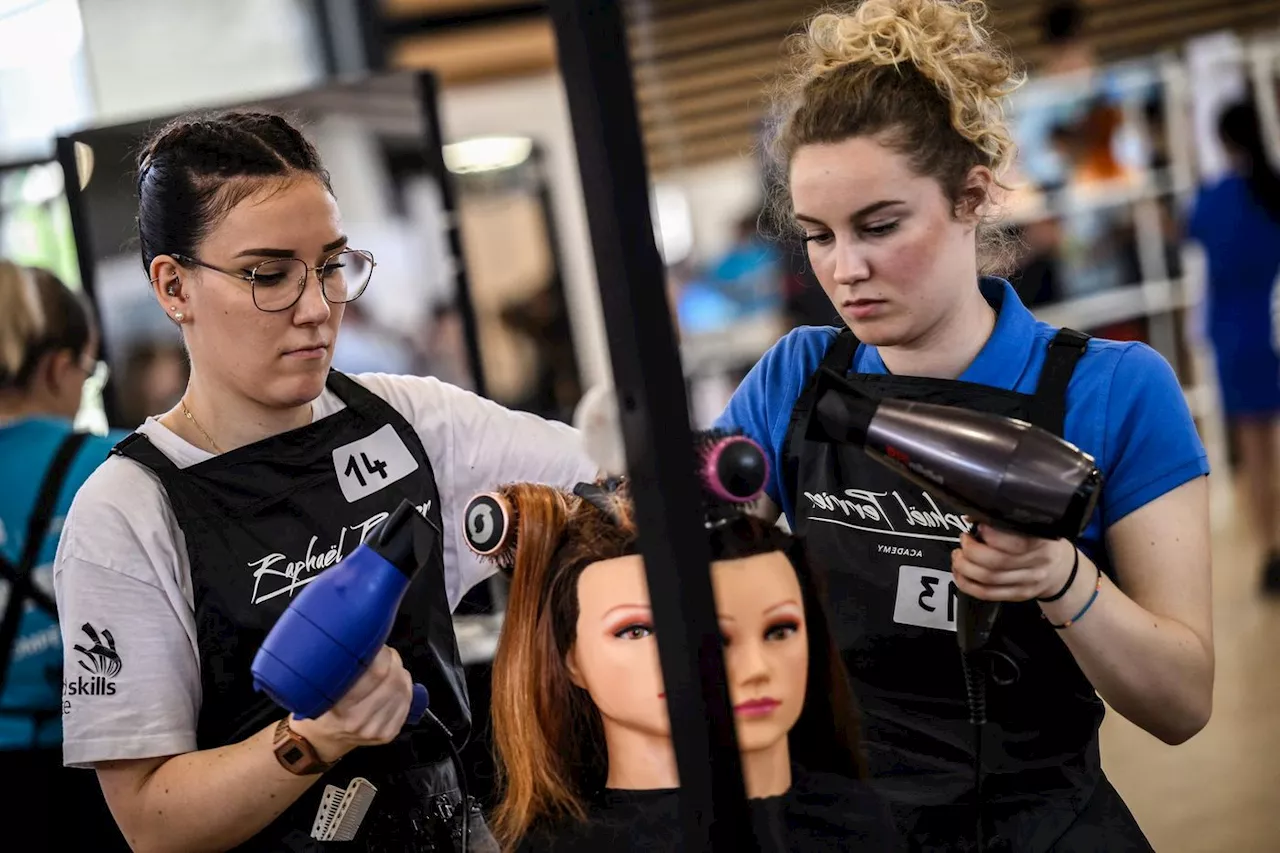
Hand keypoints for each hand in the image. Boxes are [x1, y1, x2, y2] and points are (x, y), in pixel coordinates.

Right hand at [290, 645, 413, 762]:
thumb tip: (364, 637)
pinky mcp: (387, 734)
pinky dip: (405, 689)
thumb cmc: (318, 705)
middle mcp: (358, 721)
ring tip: (389, 667)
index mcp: (339, 706)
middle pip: (393, 679)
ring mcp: (374, 730)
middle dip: (393, 660)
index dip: (382, 652)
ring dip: (400, 673)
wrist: (319, 739)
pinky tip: (395, 683)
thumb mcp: (319, 681)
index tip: (375, 644)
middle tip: (384, 653)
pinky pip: (407, 704)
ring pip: (403, 690)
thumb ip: (341, 662)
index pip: (376, 671)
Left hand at [951, 524, 1075, 602]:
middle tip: (964, 541)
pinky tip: (959, 573)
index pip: (1015, 543)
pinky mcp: (1017, 595)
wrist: (1062, 571)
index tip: (977, 526)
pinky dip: (967, 584)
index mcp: (1041, 543)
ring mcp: (1027, 583)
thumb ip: (1007, 522)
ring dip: (965, 567)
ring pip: (988, 580)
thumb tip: (972, 516)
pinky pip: (987, 594)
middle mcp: (1036, 565)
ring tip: (958, 556)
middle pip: (997, 563)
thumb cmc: (1040, 543)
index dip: (991, 535)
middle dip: (971, 551)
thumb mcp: (1033, 528)